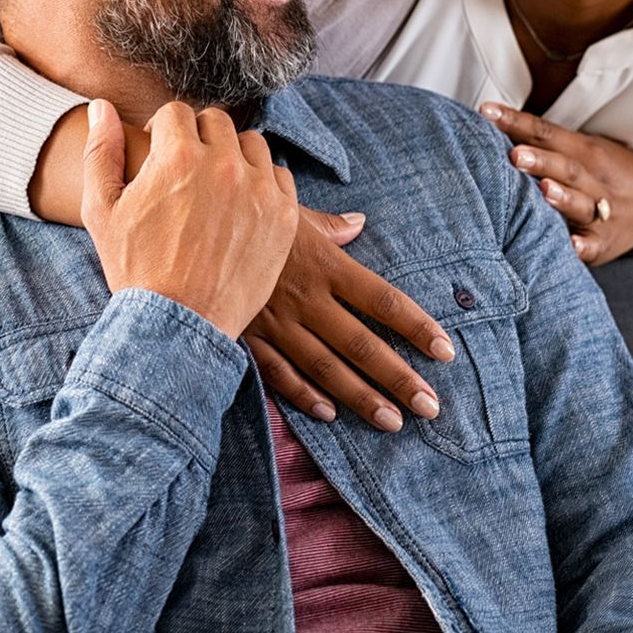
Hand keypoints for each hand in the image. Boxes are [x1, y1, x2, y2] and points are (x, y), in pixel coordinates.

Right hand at [82, 99, 298, 337]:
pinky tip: (242, 206)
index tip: (161, 154)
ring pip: (251, 144)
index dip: (163, 131)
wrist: (178, 324)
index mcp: (177, 156)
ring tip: (216, 186)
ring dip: (233, 156)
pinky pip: (279, 176)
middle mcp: (222, 165)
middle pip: (216, 122)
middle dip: (198, 138)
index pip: (176, 112)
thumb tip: (101, 107)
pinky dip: (262, 183)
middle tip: (188, 171)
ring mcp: (258, 190)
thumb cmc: (134, 268)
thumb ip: (101, 151)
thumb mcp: (101, 210)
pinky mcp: (283, 216)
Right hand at [245, 211, 456, 431]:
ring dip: (361, 397)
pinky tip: (329, 414)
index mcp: (324, 264)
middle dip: (399, 378)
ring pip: (326, 367)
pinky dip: (304, 395)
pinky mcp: (248, 336)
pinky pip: (279, 372)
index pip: (382, 300)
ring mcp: (276, 321)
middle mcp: (306, 298)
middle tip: (430, 406)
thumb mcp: (290, 211)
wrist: (188, 225)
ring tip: (392, 422)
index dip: (416, 326)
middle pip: (362, 344)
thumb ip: (329, 225)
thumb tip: (359, 223)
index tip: (445, 351)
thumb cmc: (244, 213)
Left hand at [479, 103, 632, 265]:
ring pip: (581, 204)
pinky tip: (571, 246)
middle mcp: (593, 179)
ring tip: (543, 190)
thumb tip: (491, 122)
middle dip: (540, 161)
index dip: (516, 122)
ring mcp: (602, 211)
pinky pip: (594, 245)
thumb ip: (543, 142)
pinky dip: (583, 246)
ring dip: (562, 197)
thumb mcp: (583, 150)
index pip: (546, 132)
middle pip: (565, 166)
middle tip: (514, 155)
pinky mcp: (604, 243)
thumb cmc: (605, 174)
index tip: (486, 112)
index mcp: (583, 151)